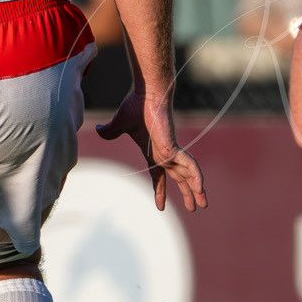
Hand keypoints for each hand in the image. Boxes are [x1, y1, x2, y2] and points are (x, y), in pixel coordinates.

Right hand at [96, 91, 207, 211]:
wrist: (145, 94)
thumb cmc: (135, 106)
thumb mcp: (118, 124)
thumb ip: (110, 131)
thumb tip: (98, 129)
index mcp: (153, 152)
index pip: (158, 175)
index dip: (160, 190)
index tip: (161, 206)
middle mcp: (164, 154)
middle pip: (179, 178)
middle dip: (187, 193)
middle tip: (196, 207)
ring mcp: (171, 152)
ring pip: (188, 175)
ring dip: (195, 190)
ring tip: (203, 205)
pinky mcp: (175, 148)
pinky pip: (190, 165)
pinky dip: (196, 177)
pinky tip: (201, 189)